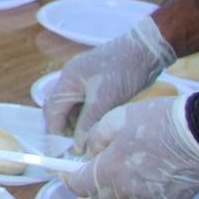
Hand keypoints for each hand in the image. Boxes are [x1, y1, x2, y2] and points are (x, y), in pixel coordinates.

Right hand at [43, 15, 175, 147]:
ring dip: (76, 122)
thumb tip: (78, 146)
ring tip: (87, 137)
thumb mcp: (104, 101)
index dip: (56, 130)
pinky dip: (85, 114)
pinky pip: (83, 101)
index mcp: (67, 79)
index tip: (63, 149)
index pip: (52, 109)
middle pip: (58, 107)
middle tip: (76, 144)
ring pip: (71, 105)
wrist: (146, 50)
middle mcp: (70, 78)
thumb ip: (87, 124)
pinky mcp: (95, 81)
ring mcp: (82, 78)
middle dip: (64, 127)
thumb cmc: (123, 72)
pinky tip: (95, 124)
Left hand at [62, 95, 198, 198]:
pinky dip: (139, 195)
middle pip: (98, 198)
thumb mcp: (114, 120)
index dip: (70, 176)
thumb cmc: (158, 122)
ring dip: (116, 191)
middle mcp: (125, 195)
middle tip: (100, 165)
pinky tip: (147, 176)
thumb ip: (94, 140)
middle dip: (94, 184)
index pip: (77, 185)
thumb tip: (89, 152)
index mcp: (107, 174)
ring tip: (126, 169)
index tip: (69, 170)